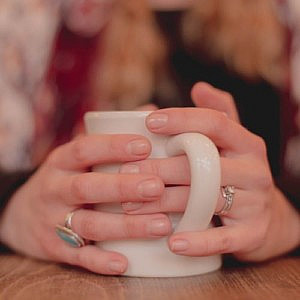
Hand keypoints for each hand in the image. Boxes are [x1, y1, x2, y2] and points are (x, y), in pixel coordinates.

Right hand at [0, 134, 170, 273]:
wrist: (23, 213)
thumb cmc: (66, 177)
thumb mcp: (78, 154)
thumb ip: (111, 135)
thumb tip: (150, 111)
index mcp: (62, 161)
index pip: (84, 148)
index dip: (113, 147)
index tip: (145, 146)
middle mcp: (55, 188)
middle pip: (88, 187)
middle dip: (123, 187)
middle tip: (157, 187)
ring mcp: (52, 220)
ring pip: (89, 223)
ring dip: (125, 225)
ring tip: (161, 225)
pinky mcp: (54, 247)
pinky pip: (79, 256)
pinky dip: (101, 260)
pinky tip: (127, 261)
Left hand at [121, 82, 299, 261]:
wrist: (267, 218)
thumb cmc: (237, 174)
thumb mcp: (231, 143)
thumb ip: (217, 115)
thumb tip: (200, 87)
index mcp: (246, 143)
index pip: (214, 123)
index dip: (181, 119)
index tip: (148, 121)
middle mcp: (254, 170)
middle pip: (202, 164)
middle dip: (160, 168)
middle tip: (125, 173)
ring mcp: (256, 203)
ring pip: (205, 199)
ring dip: (165, 203)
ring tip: (131, 207)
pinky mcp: (253, 233)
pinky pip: (223, 239)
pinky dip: (196, 242)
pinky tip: (171, 243)